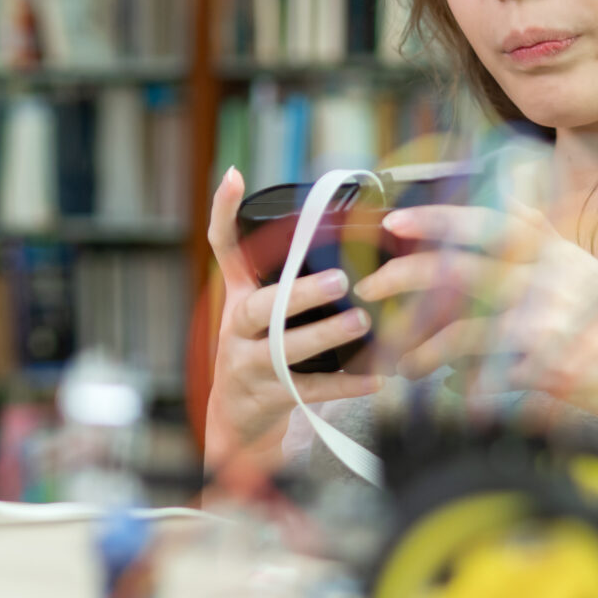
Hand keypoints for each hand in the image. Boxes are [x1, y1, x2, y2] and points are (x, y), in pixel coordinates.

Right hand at [202, 168, 377, 475]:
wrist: (237, 421)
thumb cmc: (261, 355)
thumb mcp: (261, 314)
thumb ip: (287, 280)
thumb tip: (342, 236)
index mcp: (237, 298)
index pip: (223, 248)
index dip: (224, 213)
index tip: (234, 176)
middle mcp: (235, 330)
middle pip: (257, 308)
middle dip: (297, 294)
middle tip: (340, 280)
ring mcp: (246, 366)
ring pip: (281, 351)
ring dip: (324, 336)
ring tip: (362, 324)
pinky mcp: (266, 399)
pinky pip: (307, 391)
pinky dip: (343, 385)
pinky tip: (375, 378)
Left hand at [356, 204, 597, 424]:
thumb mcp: (581, 267)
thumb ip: (541, 234)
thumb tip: (507, 190)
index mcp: (552, 251)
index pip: (485, 224)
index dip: (436, 219)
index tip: (394, 222)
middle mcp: (547, 279)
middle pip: (457, 269)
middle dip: (402, 277)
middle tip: (369, 290)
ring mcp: (544, 323)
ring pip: (457, 328)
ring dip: (419, 347)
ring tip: (402, 362)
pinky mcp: (542, 366)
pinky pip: (479, 372)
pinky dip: (454, 380)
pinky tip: (443, 386)